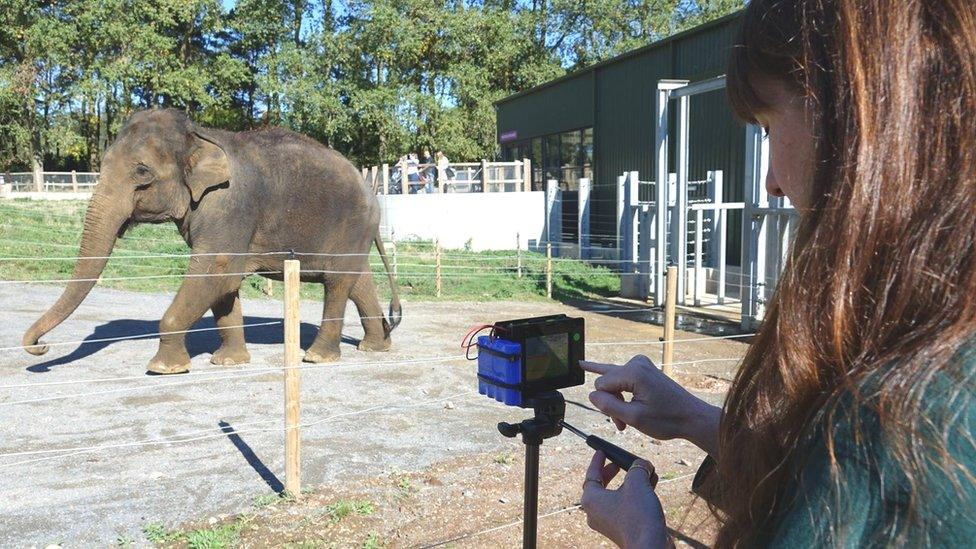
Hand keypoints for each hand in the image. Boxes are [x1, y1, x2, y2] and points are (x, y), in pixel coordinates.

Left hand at [580, 451, 668, 547]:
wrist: (650, 546)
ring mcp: (608, 522)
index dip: (597, 461)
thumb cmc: (637, 516)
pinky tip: (650, 485)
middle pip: (601, 486)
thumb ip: (638, 467)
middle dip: (612, 473)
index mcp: (591, 499)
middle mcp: (595, 512)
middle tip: (619, 464)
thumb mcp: (637, 482)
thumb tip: (642, 464)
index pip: (591, 474)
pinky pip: (625, 506)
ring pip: (616, 496)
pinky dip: (635, 495)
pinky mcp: (621, 529)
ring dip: (629, 483)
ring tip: (642, 472)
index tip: (602, 452)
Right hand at [581, 355, 719, 454]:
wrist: (691, 417)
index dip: (606, 405)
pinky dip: (615, 388)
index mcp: (634, 372)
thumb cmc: (667, 419)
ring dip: (617, 401)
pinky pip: (621, 378)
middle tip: (623, 424)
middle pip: (607, 382)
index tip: (620, 421)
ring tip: (624, 420)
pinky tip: (587, 366)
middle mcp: (636, 363)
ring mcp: (641, 364)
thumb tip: (592, 395)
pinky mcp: (644, 369)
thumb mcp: (634, 418)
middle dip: (612, 404)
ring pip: (613, 383)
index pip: (601, 385)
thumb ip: (608, 406)